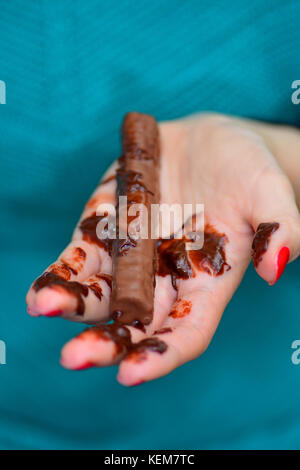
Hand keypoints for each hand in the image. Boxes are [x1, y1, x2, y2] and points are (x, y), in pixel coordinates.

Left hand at [26, 113, 299, 384]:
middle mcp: (164, 276)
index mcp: (206, 283)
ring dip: (71, 303)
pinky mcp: (107, 223)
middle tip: (75, 358)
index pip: (183, 333)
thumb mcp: (271, 192)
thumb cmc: (248, 170)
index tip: (131, 375)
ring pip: (99, 292)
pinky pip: (82, 254)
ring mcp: (132, 252)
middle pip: (132, 323)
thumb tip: (275, 267)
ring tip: (44, 305)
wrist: (211, 141)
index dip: (160, 356)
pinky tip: (43, 286)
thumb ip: (281, 227)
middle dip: (104, 343)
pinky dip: (62, 271)